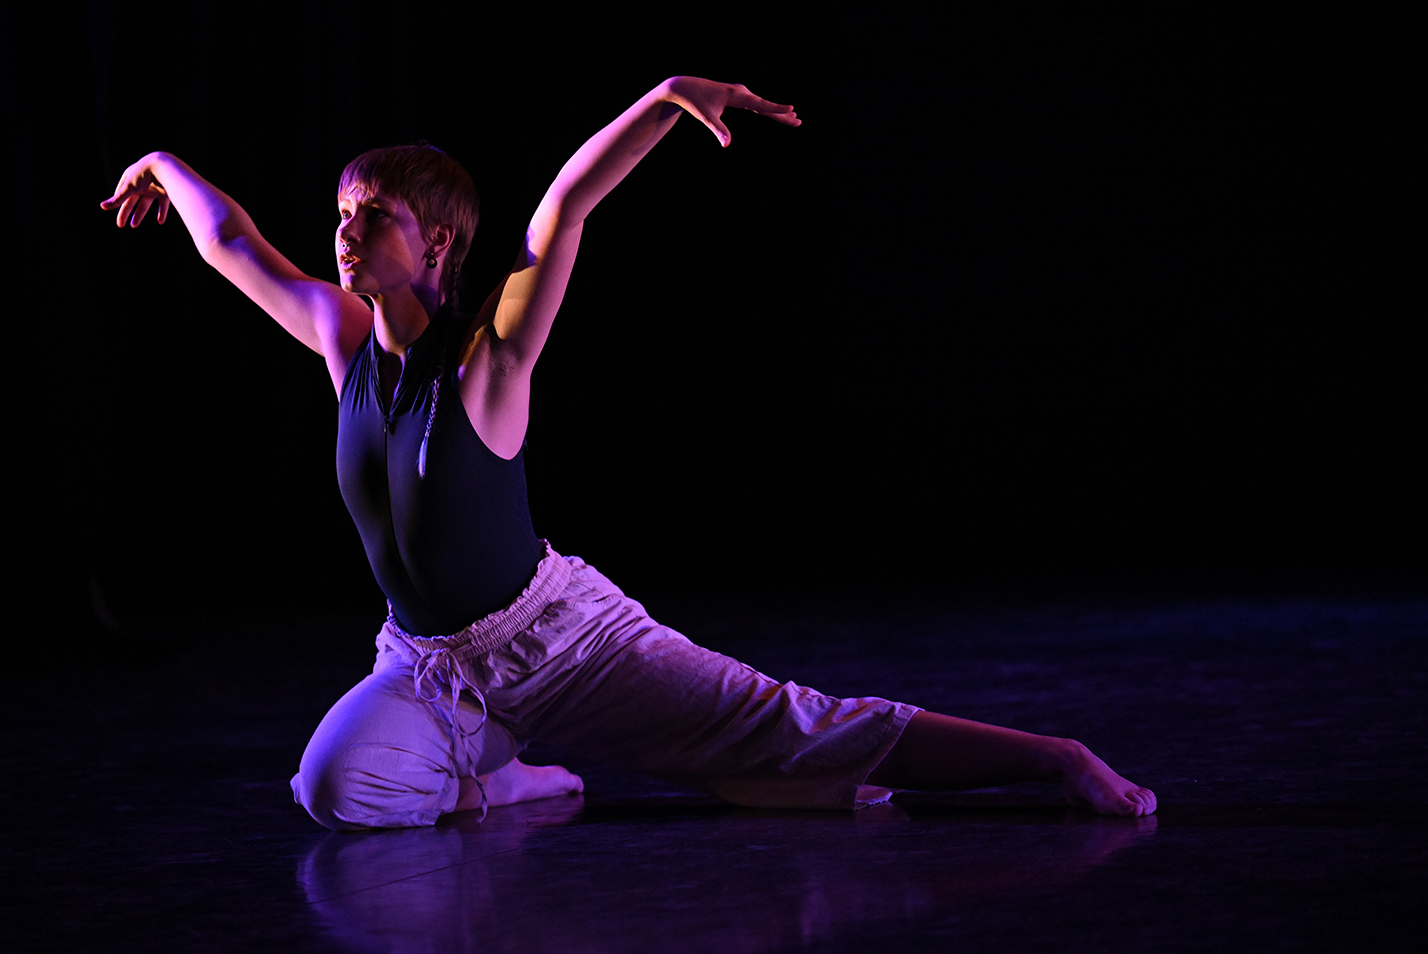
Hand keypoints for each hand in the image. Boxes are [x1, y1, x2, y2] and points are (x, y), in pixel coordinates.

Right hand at [100, 153, 171, 227]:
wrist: (166, 167)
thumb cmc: (145, 174)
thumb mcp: (130, 187)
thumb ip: (118, 199)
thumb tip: (102, 206)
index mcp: (130, 177)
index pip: (121, 192)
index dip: (117, 201)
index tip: (113, 210)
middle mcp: (141, 182)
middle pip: (131, 200)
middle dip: (126, 212)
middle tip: (120, 225)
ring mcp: (153, 187)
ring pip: (145, 203)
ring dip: (139, 214)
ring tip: (133, 225)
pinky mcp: (165, 191)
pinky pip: (163, 204)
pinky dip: (162, 213)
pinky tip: (160, 221)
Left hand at [661, 77, 799, 147]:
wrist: (684, 87)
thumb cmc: (695, 102)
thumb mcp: (706, 117)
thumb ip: (718, 130)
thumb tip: (726, 145)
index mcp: (736, 95)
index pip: (760, 104)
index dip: (776, 109)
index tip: (791, 110)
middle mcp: (741, 91)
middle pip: (765, 105)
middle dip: (782, 114)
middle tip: (798, 122)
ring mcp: (740, 92)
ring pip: (762, 104)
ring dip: (777, 112)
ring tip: (793, 119)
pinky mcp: (737, 95)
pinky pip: (755, 104)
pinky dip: (766, 110)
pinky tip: (774, 114)